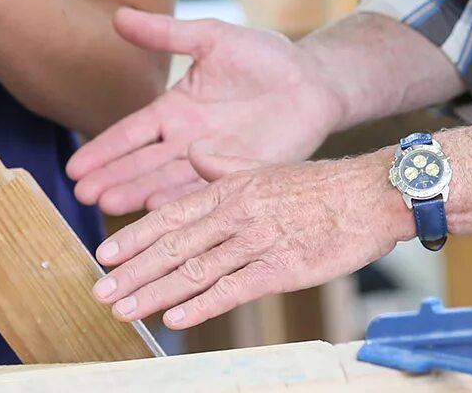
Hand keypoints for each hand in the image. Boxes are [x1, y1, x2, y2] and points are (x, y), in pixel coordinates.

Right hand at [66, 11, 345, 214]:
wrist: (315, 80)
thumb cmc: (265, 56)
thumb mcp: (212, 37)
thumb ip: (167, 32)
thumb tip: (118, 15)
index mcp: (175, 111)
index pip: (130, 134)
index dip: (103, 150)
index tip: (73, 167)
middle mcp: (188, 142)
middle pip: (141, 165)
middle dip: (111, 179)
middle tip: (82, 194)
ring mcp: (214, 161)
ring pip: (168, 182)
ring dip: (138, 194)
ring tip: (108, 204)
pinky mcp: (241, 175)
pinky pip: (208, 189)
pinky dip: (183, 200)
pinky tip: (159, 209)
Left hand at [92, 147, 412, 328]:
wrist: (371, 195)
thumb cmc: (321, 185)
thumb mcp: (267, 165)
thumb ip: (224, 165)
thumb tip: (192, 153)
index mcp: (230, 188)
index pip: (171, 215)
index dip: (135, 236)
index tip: (105, 253)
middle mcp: (237, 213)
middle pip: (174, 246)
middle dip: (133, 271)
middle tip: (101, 291)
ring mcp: (257, 241)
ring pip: (196, 270)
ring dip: (155, 293)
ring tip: (124, 310)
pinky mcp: (282, 268)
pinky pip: (233, 289)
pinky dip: (202, 305)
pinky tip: (176, 318)